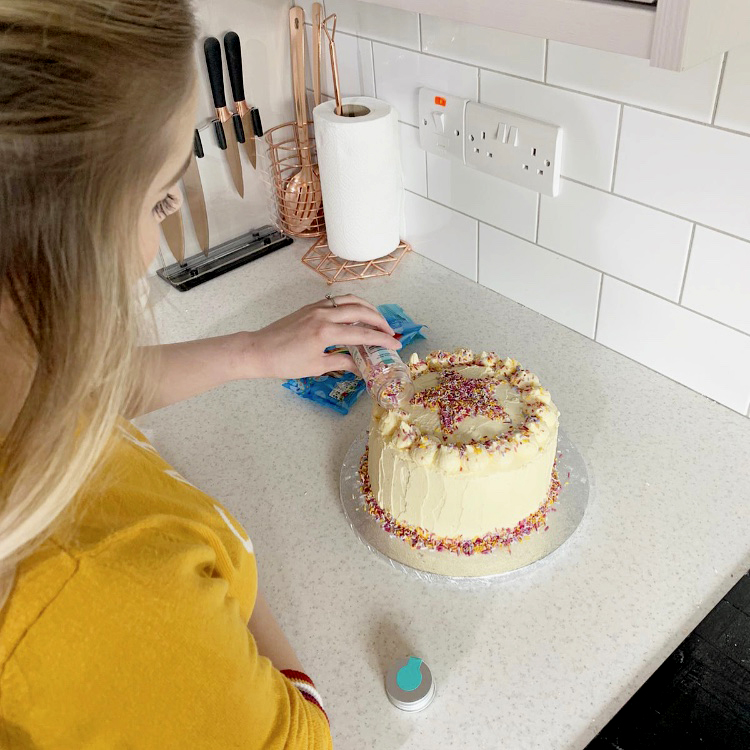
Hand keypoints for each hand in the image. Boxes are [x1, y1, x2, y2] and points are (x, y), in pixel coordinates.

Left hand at [241, 294, 400, 378]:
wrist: (258, 350)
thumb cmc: (285, 363)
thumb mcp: (316, 367)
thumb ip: (341, 363)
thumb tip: (361, 368)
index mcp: (326, 333)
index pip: (362, 334)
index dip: (382, 340)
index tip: (395, 345)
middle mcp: (324, 315)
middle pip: (361, 311)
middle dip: (379, 321)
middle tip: (390, 333)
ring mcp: (317, 308)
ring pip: (350, 300)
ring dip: (368, 308)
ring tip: (377, 320)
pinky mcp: (311, 306)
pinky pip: (337, 301)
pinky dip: (351, 304)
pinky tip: (356, 314)